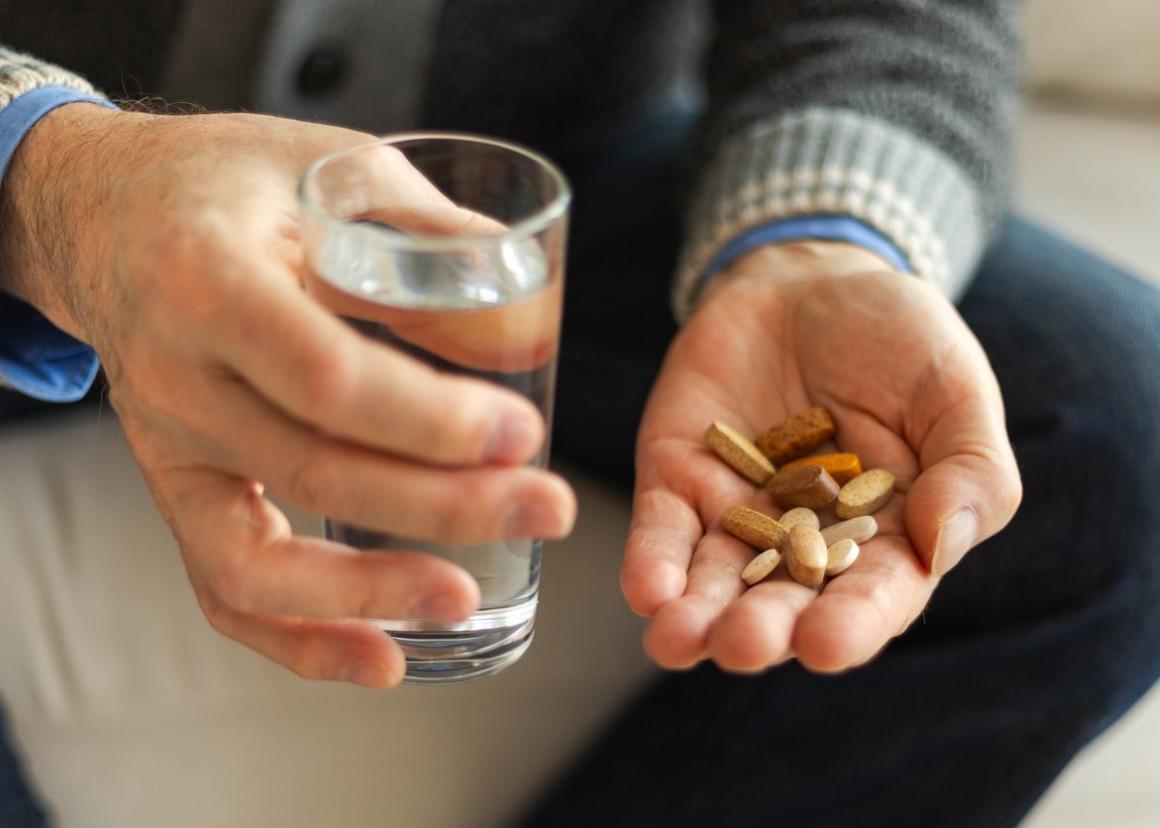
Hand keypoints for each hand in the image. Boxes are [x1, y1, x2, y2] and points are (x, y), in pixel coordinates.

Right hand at [0, 105, 575, 687]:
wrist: (108, 213)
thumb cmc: (234, 180)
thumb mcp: (336, 165)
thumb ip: (433, 238)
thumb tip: (532, 331)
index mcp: (210, 280)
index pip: (325, 376)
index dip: (430, 419)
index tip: (522, 434)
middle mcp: (175, 377)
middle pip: (314, 470)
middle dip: (446, 506)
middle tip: (548, 508)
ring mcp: (167, 446)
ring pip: (258, 558)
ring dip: (371, 594)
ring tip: (467, 598)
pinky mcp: (177, 487)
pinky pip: (224, 585)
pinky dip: (300, 639)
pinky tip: (384, 659)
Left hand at [621, 241, 1020, 671]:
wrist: (812, 278)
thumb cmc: (900, 342)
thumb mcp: (954, 391)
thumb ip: (970, 469)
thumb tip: (941, 542)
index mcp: (886, 539)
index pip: (871, 597)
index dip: (850, 625)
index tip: (825, 645)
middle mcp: (806, 544)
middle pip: (783, 602)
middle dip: (760, 630)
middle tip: (742, 645)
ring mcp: (737, 514)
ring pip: (714, 581)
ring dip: (693, 617)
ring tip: (677, 640)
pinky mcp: (679, 478)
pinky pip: (663, 527)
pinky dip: (652, 561)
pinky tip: (647, 592)